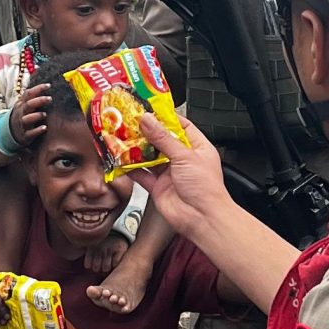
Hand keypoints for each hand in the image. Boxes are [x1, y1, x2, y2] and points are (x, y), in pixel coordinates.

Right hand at [9, 80, 52, 147]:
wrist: (12, 132)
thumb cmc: (24, 115)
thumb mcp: (24, 104)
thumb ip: (33, 96)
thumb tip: (48, 84)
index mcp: (22, 104)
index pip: (28, 93)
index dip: (38, 88)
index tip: (49, 85)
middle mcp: (22, 113)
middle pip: (28, 105)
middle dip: (38, 101)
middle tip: (50, 98)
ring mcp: (23, 124)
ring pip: (26, 119)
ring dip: (36, 116)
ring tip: (45, 114)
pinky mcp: (25, 135)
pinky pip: (30, 133)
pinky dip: (37, 130)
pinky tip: (45, 128)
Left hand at [81, 235, 124, 282]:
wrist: (118, 235)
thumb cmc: (103, 247)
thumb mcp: (93, 248)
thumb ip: (89, 259)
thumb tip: (88, 273)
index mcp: (91, 247)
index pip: (88, 265)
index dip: (92, 267)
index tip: (95, 264)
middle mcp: (99, 247)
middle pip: (96, 268)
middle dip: (99, 269)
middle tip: (103, 265)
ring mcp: (109, 248)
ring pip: (106, 268)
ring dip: (108, 269)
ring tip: (109, 264)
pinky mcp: (119, 249)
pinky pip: (115, 264)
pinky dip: (115, 265)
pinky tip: (115, 260)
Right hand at [129, 115, 235, 244]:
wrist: (202, 219)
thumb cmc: (206, 188)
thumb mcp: (185, 156)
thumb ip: (163, 139)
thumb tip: (148, 121)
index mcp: (197, 148)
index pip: (181, 126)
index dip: (165, 117)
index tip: (150, 109)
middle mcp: (183, 160)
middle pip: (161, 141)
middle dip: (146, 132)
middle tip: (130, 122)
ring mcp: (170, 174)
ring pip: (150, 157)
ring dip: (137, 149)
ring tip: (122, 137)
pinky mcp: (158, 187)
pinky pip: (142, 175)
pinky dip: (132, 168)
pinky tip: (122, 160)